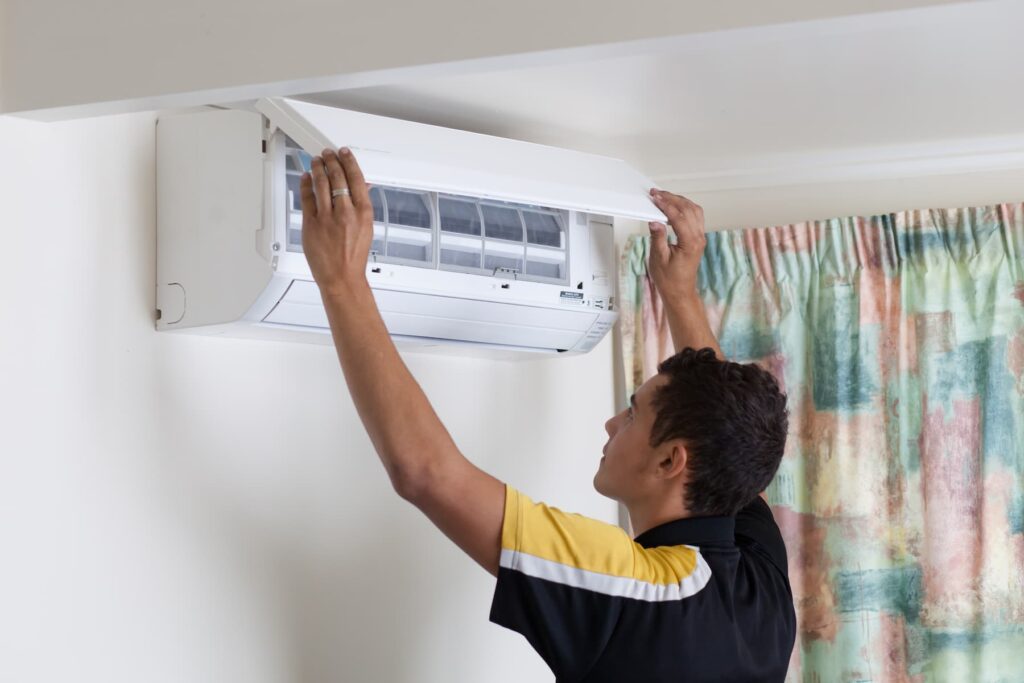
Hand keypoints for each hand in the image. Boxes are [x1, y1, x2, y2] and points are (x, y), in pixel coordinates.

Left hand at [300, 148, 373, 295]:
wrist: (342, 277)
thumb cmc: (354, 257)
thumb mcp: (366, 228)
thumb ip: (362, 206)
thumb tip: (362, 187)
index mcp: (363, 213)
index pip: (356, 179)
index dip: (349, 162)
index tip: (344, 153)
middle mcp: (345, 213)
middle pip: (337, 177)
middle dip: (332, 161)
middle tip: (328, 154)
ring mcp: (327, 218)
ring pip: (321, 184)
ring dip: (318, 168)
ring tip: (317, 161)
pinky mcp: (311, 224)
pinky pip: (307, 198)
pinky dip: (306, 184)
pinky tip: (306, 178)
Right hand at [647, 189, 707, 302]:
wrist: (679, 292)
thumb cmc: (670, 280)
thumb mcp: (658, 259)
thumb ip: (657, 237)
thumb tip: (654, 221)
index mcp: (691, 243)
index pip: (678, 217)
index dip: (666, 205)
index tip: (655, 198)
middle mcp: (699, 238)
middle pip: (688, 209)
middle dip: (672, 198)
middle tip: (657, 193)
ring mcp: (700, 237)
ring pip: (694, 210)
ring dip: (680, 201)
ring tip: (664, 197)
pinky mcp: (697, 238)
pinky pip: (695, 217)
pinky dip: (685, 208)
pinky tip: (674, 207)